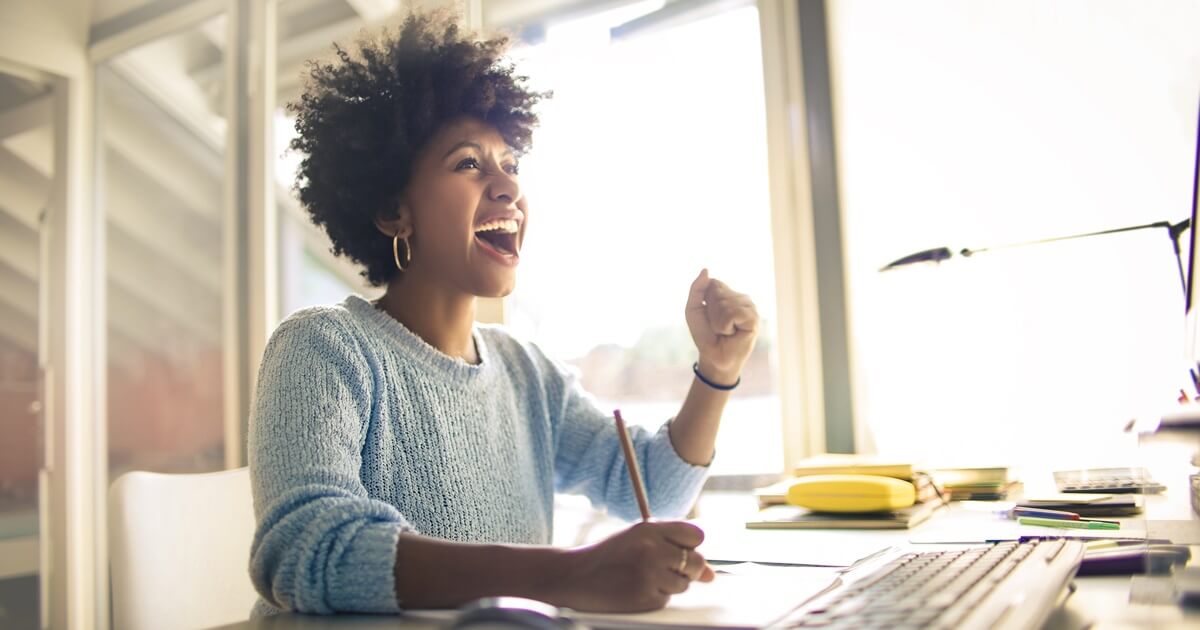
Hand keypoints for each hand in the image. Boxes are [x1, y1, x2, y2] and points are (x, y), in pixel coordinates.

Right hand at [556, 521, 714, 611]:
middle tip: (662, 568)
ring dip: (669, 584)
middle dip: (686, 568)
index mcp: (649, 529)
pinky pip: (667, 598)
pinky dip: (656, 596)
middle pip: (696, 561)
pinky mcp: (645, 597)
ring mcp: (649, 574)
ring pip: (684, 584)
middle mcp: (652, 549)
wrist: (575, 576)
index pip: (695, 535)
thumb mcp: (638, 540)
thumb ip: (673, 548)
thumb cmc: (609, 556)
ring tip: (643, 577)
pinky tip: (636, 588)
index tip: (680, 550)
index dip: (691, 546)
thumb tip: (710, 574)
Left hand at [685, 269, 758, 383]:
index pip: (713, 283)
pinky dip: (725, 326)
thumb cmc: (705, 334)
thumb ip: (697, 289)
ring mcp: (750, 307)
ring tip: (725, 331)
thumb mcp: (693, 309)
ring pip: (725, 304)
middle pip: (718, 293)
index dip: (705, 300)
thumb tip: (706, 269)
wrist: (713, 357)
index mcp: (728, 293)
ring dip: (718, 321)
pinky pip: (732, 313)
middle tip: (717, 327)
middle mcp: (741, 297)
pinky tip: (732, 333)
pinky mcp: (754, 319)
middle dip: (711, 313)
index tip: (708, 315)